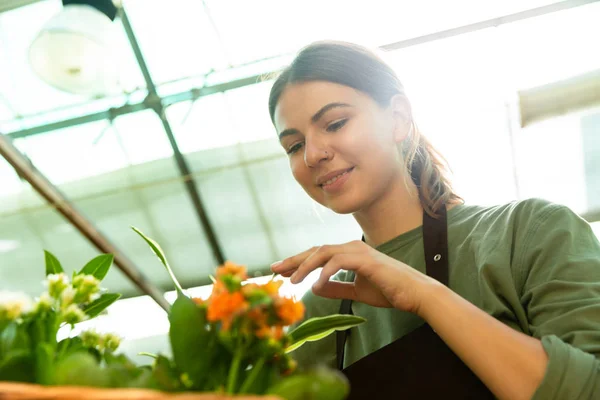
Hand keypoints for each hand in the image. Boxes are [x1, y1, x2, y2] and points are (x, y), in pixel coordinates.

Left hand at [270, 240, 439, 314]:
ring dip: (305, 265)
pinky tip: (316, 285)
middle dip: (294, 260)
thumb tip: (315, 287)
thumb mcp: (356, 291)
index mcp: (349, 253)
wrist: (415, 293)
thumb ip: (336, 287)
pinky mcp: (366, 260)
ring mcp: (359, 251)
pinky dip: (326, 272)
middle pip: (316, 250)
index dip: (298, 262)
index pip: (318, 255)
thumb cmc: (389, 291)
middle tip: (274, 269)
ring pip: (324, 253)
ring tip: (292, 280)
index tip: (281, 272)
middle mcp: (351, 248)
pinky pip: (340, 262)